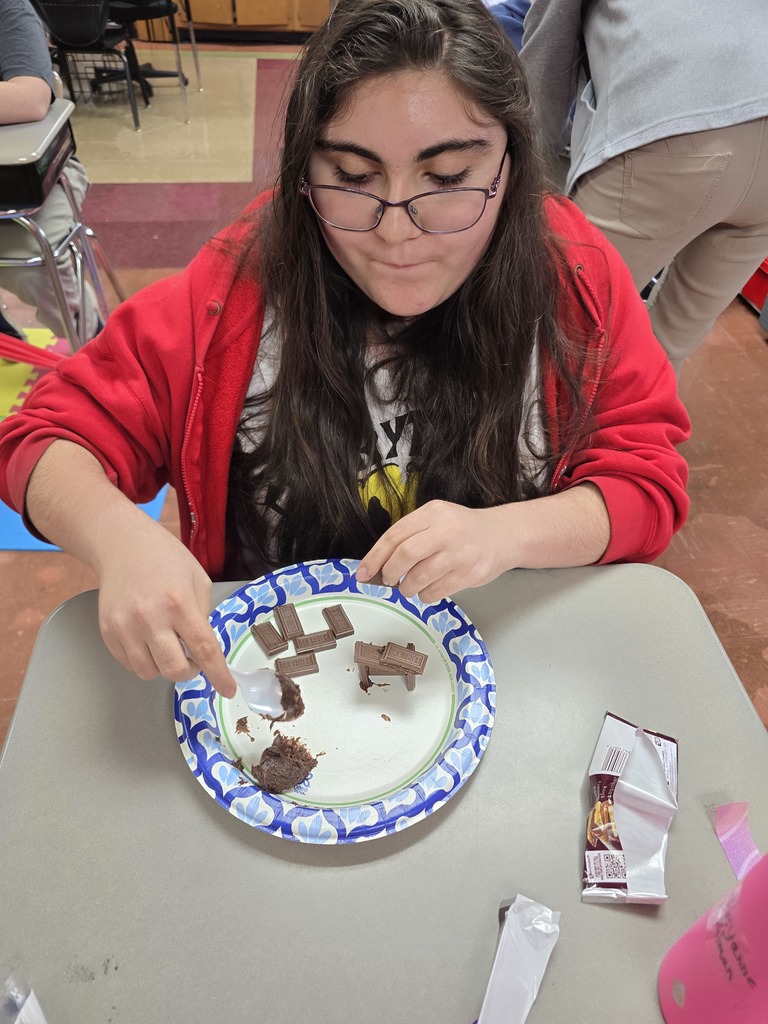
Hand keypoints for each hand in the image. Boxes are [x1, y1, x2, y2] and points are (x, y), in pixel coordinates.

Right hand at [96, 522, 236, 697]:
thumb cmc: (165, 558)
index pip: (203, 649)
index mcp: (179, 603)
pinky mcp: (108, 632)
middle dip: (189, 671)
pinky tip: (148, 639)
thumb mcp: (198, 579)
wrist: (122, 545)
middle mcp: (150, 618)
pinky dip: (144, 660)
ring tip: (166, 643)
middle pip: (174, 669)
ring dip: (164, 666)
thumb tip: (202, 647)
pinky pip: (130, 664)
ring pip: (149, 673)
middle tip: (192, 657)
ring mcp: (125, 627)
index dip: (218, 675)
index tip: (227, 690)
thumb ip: (203, 614)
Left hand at [357, 500, 509, 602]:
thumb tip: (377, 564)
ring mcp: (460, 553)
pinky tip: (427, 590)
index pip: (395, 535)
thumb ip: (410, 536)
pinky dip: (425, 595)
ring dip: (407, 587)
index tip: (363, 573)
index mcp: (433, 513)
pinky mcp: (470, 574)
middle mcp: (446, 530)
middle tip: (388, 580)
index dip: (374, 557)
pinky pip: (436, 591)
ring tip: (408, 586)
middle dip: (389, 572)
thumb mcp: (437, 519)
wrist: (503, 535)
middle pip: (405, 555)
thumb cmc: (462, 529)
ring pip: (419, 577)